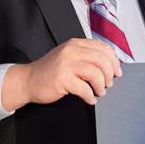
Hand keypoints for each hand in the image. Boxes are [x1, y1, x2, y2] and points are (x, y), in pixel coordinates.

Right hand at [3, 38, 122, 109]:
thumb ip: (86, 57)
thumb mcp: (68, 57)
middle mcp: (71, 51)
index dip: (114, 61)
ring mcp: (66, 64)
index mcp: (75, 44)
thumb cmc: (49, 71)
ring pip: (96, 73)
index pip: (103, 48)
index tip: (117, 72)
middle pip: (102, 60)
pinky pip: (84, 88)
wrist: (27, 80)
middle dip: (110, 74)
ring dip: (101, 86)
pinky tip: (90, 99)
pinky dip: (90, 96)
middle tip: (108, 84)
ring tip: (100, 92)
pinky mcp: (62, 79)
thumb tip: (110, 66)